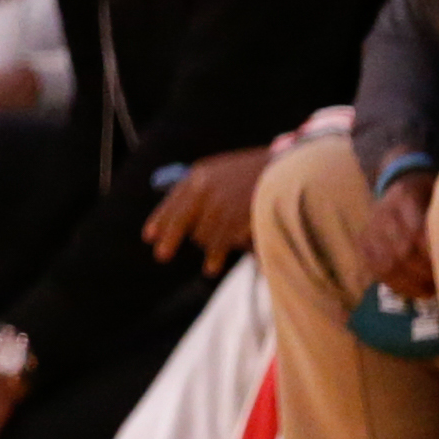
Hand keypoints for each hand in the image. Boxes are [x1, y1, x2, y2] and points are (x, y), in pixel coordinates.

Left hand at [141, 146, 274, 273]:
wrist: (289, 170)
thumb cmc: (261, 174)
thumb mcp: (227, 174)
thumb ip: (206, 190)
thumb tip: (189, 220)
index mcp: (200, 174)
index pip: (173, 199)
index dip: (161, 219)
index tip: (150, 236)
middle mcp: (204, 188)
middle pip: (179, 219)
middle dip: (169, 238)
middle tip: (161, 255)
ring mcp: (218, 204)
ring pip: (200, 235)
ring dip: (206, 246)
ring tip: (211, 260)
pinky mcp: (232, 220)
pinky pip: (217, 244)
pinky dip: (214, 256)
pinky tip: (211, 268)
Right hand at [355, 172, 436, 300]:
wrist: (401, 184)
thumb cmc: (431, 194)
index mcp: (405, 196)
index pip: (417, 232)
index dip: (434, 254)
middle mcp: (383, 212)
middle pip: (403, 251)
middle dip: (427, 272)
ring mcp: (370, 229)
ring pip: (388, 265)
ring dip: (414, 283)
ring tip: (434, 289)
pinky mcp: (364, 244)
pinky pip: (378, 271)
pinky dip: (400, 285)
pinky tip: (418, 290)